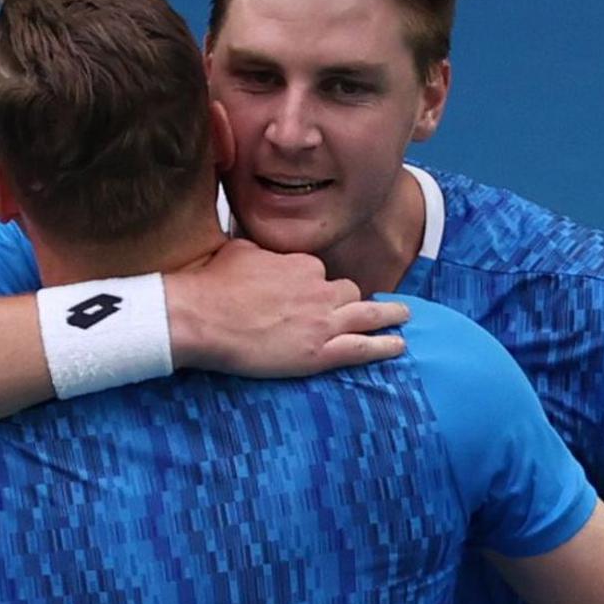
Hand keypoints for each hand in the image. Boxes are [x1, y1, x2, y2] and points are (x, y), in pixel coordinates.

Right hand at [169, 239, 407, 376]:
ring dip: (387, 315)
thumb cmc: (211, 284)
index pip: (319, 273)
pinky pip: (362, 347)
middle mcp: (317, 288)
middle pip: (347, 291)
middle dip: (347, 301)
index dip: (315, 286)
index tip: (310, 295)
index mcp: (299, 263)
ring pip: (366, 313)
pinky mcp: (319, 352)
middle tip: (348, 310)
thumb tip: (261, 253)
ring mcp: (321, 321)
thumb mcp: (239, 251)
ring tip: (402, 317)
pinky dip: (384, 346)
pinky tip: (399, 345)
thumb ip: (260, 252)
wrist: (200, 316)